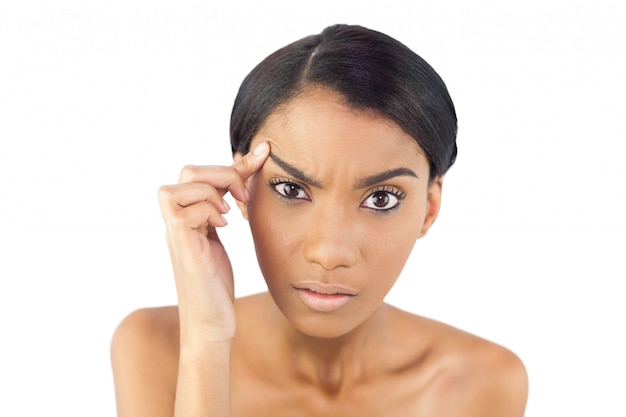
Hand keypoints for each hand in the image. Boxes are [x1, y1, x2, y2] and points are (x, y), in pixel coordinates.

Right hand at [158, 142, 269, 342]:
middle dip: (221, 175)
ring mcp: (176, 236)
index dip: (234, 163)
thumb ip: (223, 209)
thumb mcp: (221, 237)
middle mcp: (177, 222)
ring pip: (177, 188)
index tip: (264, 155)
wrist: (211, 323)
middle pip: (187, 171)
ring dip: (211, 195)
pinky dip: (207, 213)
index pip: (201, 173)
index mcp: (187, 216)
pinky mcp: (183, 251)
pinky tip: (223, 228)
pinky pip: (184, 213)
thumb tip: (242, 179)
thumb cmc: (216, 283)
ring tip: (230, 216)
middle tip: (242, 197)